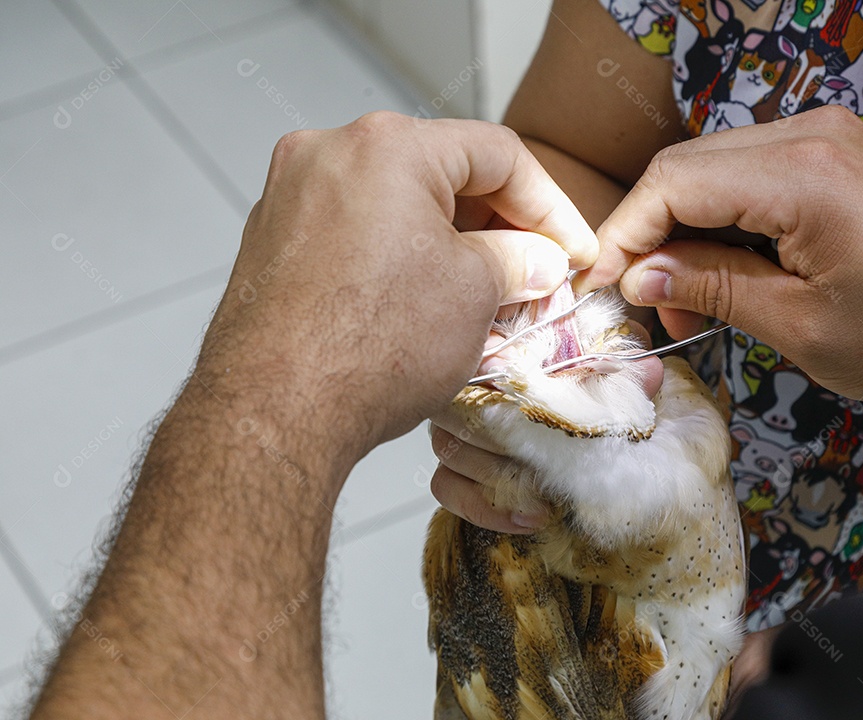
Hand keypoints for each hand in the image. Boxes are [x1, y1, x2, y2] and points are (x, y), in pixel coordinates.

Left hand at [196, 112, 596, 468]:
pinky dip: (396, 259)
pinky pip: (354, 234)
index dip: (550, 205)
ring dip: (448, 244)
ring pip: (395, 205)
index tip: (570, 249)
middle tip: (534, 273)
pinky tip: (421, 306)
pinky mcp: (272, 243)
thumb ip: (519, 261)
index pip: (497, 154)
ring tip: (484, 297)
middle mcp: (330, 154)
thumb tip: (535, 259)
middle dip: (497, 225)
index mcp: (388, 145)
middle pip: (441, 173)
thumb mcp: (476, 294)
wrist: (273, 410)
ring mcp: (292, 197)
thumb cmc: (369, 347)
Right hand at [428, 318, 662, 532]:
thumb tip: (650, 371)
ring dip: (501, 477)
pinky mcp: (451, 469)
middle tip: (548, 457)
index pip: (482, 359)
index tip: (541, 405)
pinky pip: (447, 488)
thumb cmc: (589, 397)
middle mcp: (467, 386)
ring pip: (452, 450)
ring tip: (546, 493)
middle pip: (461, 408)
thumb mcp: (611, 384)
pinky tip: (529, 516)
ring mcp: (453, 427)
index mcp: (502, 352)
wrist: (579, 433)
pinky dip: (486, 506)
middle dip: (508, 440)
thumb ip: (624, 378)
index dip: (508, 383)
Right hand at [576, 105, 862, 404]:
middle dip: (649, 234)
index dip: (625, 234)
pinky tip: (721, 272)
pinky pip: (748, 174)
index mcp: (803, 176)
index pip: (673, 182)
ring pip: (710, 168)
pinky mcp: (832, 153)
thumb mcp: (803, 326)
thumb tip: (642, 277)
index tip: (604, 286)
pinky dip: (721, 220)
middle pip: (684, 166)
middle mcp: (811, 137)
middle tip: (644, 302)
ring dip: (683, 229)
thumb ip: (713, 288)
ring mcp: (824, 138)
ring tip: (685, 300)